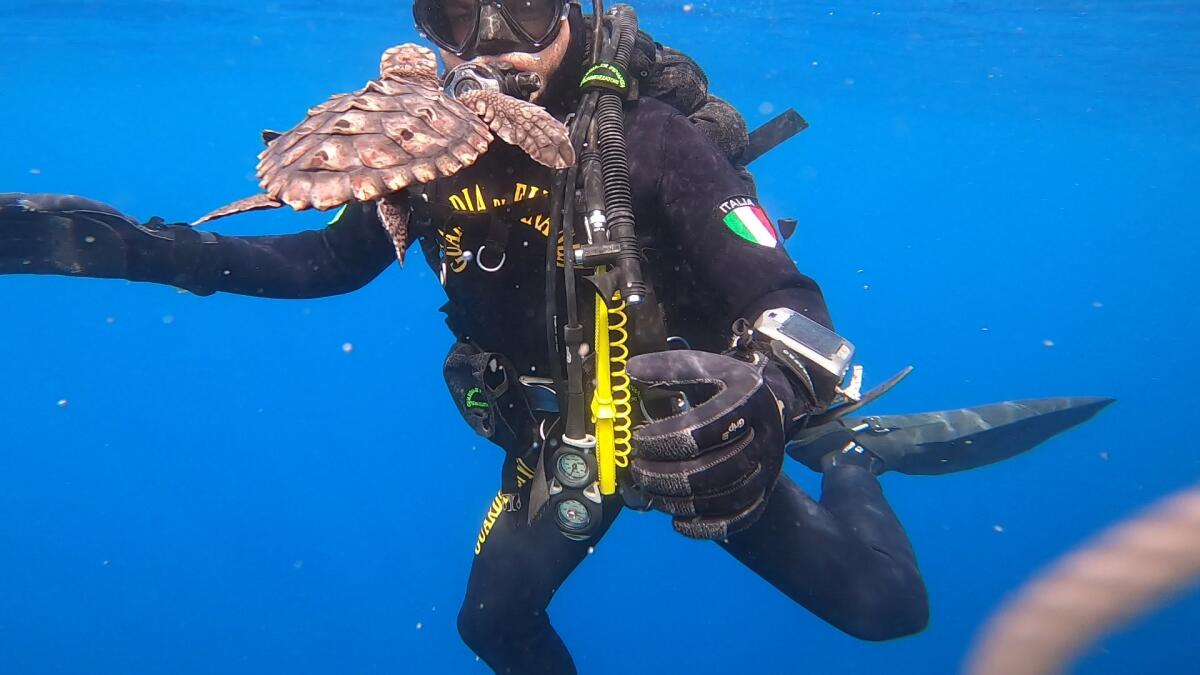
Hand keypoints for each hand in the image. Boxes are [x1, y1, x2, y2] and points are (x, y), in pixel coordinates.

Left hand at [627, 349, 787, 539]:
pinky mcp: (764, 491)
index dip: (665, 439)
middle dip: (668, 476)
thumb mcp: (706, 366)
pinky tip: (678, 520)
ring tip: (651, 490)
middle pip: (717, 469)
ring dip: (681, 500)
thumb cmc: (727, 386)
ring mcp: (768, 467)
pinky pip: (738, 519)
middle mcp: (765, 435)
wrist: (772, 401)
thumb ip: (670, 368)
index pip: (705, 427)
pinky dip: (706, 526)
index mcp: (749, 398)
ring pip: (726, 497)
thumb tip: (631, 373)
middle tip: (639, 470)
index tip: (639, 439)